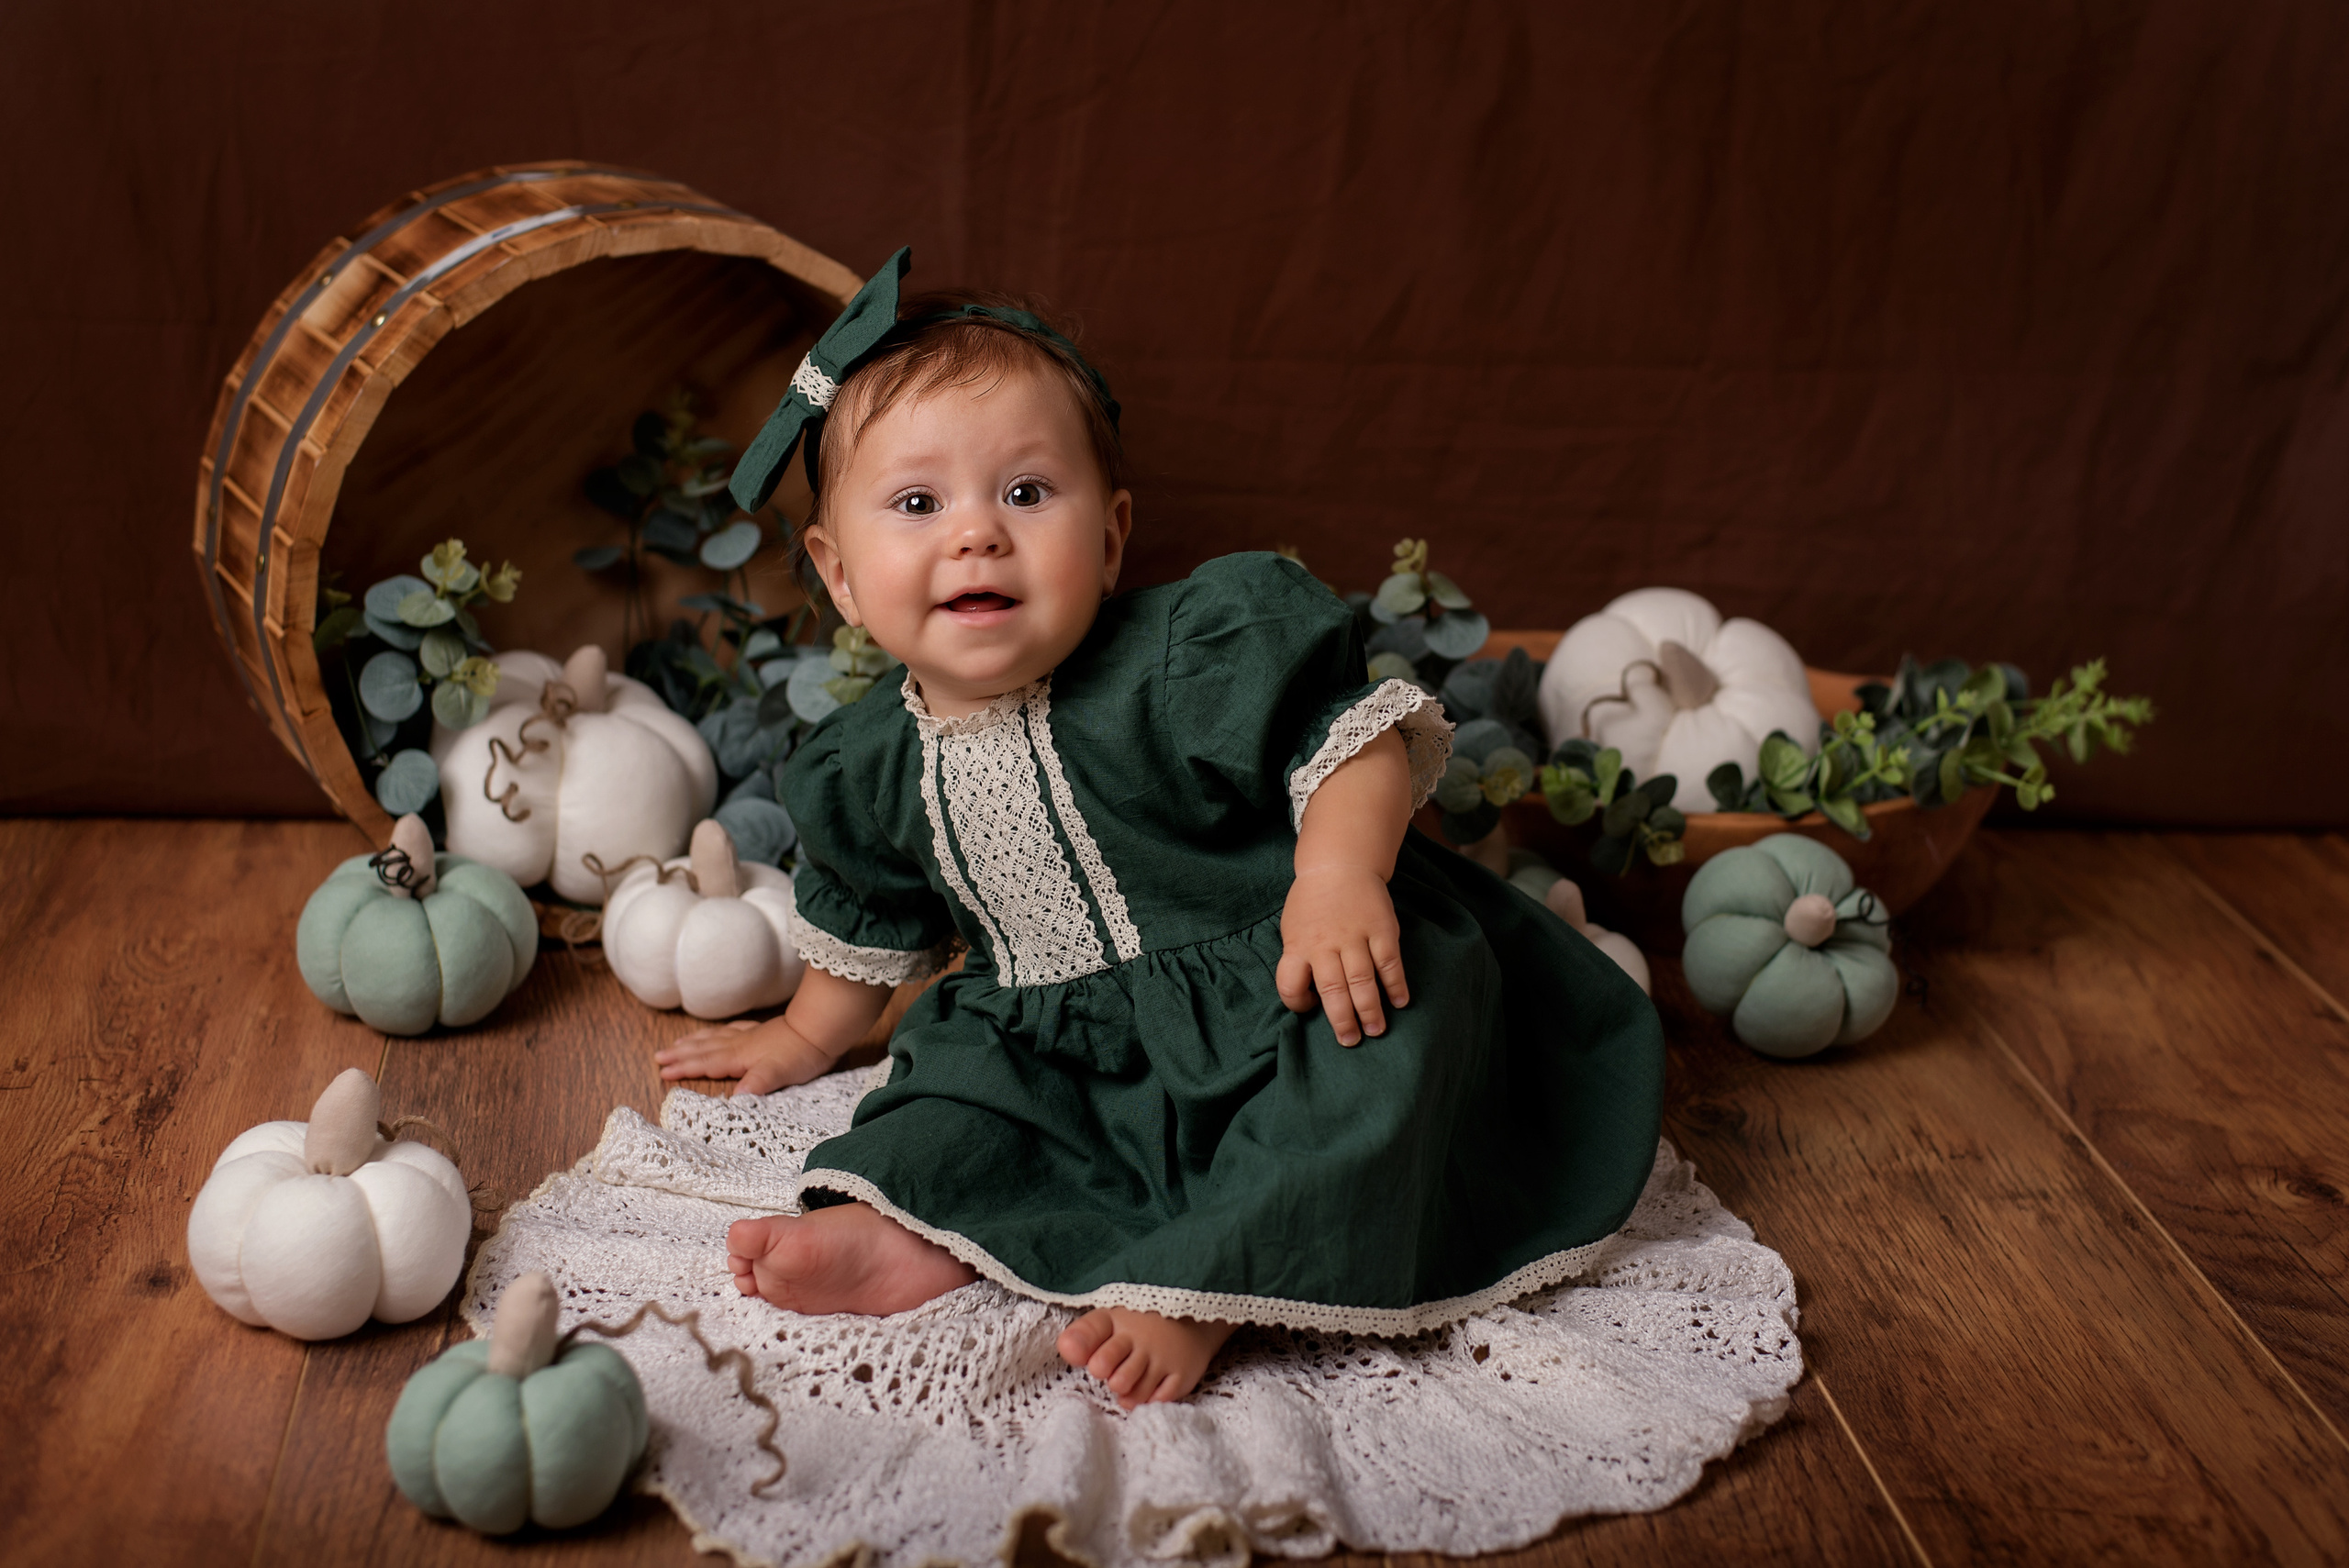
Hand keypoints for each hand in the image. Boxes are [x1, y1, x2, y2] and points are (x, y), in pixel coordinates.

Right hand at [655, 1015, 834, 1094]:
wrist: (822, 1027)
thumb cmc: (801, 1054)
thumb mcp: (777, 1074)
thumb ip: (754, 1085)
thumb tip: (733, 1101)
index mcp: (739, 1057)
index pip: (705, 1063)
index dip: (683, 1068)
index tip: (662, 1072)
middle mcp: (740, 1044)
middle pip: (703, 1048)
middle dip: (680, 1053)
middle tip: (658, 1056)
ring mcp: (751, 1036)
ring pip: (715, 1037)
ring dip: (694, 1041)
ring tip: (678, 1043)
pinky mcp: (763, 1031)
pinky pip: (732, 1030)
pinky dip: (719, 1032)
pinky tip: (719, 1032)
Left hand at [1276, 864, 1408, 1044]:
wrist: (1339, 865)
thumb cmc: (1313, 903)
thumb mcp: (1293, 928)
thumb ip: (1300, 959)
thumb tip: (1311, 996)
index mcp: (1299, 945)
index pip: (1290, 983)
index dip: (1297, 1002)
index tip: (1310, 1008)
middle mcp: (1325, 944)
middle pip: (1332, 989)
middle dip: (1342, 1020)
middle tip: (1351, 1040)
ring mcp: (1355, 937)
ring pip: (1362, 980)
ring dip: (1370, 1009)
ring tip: (1376, 1031)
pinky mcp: (1381, 929)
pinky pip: (1389, 963)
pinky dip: (1396, 984)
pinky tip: (1400, 1002)